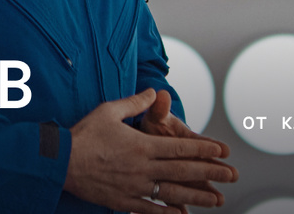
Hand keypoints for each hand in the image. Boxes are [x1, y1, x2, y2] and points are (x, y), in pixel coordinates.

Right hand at [63, 89, 235, 213]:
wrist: (61, 161)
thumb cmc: (84, 134)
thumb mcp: (110, 110)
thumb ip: (135, 103)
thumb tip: (155, 92)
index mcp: (142, 144)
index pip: (182, 147)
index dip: (205, 148)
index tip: (223, 151)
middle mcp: (143, 167)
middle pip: (184, 170)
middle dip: (212, 173)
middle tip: (232, 175)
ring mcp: (135, 186)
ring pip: (173, 192)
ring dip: (198, 196)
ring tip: (217, 200)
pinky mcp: (124, 201)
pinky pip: (151, 209)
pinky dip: (168, 213)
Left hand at [139, 88, 238, 210]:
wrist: (142, 142)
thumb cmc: (152, 127)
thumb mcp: (155, 117)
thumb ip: (159, 109)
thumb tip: (162, 95)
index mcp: (186, 141)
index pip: (202, 143)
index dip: (212, 146)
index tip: (224, 149)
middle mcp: (187, 160)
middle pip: (204, 166)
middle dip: (217, 170)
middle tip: (232, 175)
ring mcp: (180, 175)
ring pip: (195, 186)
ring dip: (206, 192)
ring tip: (219, 200)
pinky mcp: (169, 188)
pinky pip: (174, 200)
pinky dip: (180, 208)